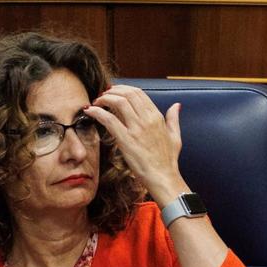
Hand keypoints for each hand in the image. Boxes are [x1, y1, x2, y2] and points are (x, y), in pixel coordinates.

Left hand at [84, 85, 185, 205]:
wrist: (163, 177)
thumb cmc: (168, 160)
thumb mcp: (175, 137)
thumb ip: (174, 119)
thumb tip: (176, 105)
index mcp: (157, 117)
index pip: (139, 93)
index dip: (123, 89)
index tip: (114, 92)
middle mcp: (147, 120)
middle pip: (127, 93)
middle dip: (112, 91)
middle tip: (103, 95)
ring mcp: (137, 129)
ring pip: (118, 101)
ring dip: (104, 98)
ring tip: (96, 103)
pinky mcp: (126, 140)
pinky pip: (109, 119)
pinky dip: (97, 112)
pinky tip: (90, 111)